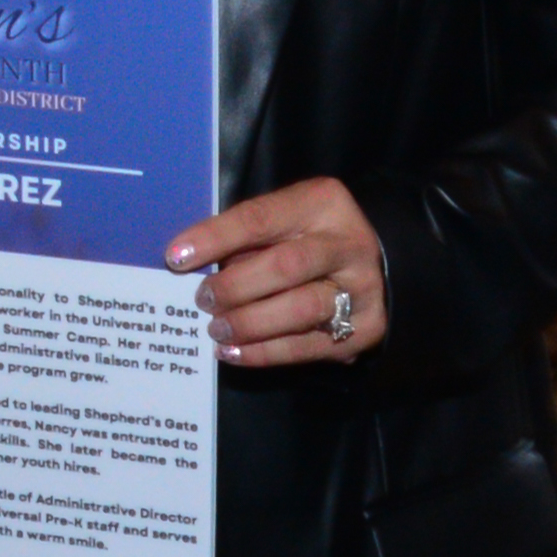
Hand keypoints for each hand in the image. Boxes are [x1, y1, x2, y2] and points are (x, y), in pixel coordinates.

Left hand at [172, 178, 388, 364]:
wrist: (380, 266)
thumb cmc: (311, 239)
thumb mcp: (285, 221)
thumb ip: (247, 239)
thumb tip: (190, 265)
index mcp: (322, 204)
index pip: (260, 219)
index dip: (215, 238)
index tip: (176, 257)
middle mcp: (348, 243)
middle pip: (285, 266)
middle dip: (235, 287)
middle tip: (202, 299)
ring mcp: (363, 288)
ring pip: (301, 309)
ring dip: (250, 323)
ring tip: (217, 329)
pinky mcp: (366, 329)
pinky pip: (308, 346)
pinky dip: (264, 352)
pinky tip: (233, 352)